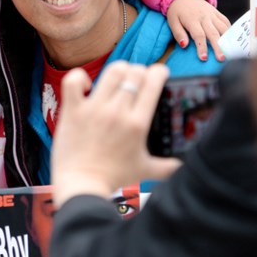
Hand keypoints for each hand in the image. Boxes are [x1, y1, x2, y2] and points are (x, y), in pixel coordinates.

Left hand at [51, 62, 180, 208]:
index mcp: (137, 123)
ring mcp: (93, 109)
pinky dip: (80, 78)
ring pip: (111, 71)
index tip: (158, 74)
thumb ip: (167, 167)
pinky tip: (87, 86)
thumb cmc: (113, 177)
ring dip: (118, 71)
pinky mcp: (73, 110)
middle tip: (137, 80)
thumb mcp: (145, 170)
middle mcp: (117, 112)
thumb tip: (184, 166)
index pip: (153, 81)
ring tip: (118, 80)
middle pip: (134, 72)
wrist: (82, 185)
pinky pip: (74, 80)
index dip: (159, 72)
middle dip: (140, 71)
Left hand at [165, 0, 230, 61]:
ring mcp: (212, 14)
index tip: (204, 58)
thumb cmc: (177, 11)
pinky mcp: (216, 12)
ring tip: (230, 51)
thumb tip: (184, 45)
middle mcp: (204, 17)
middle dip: (218, 47)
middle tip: (221, 59)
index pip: (199, 35)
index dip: (202, 47)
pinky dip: (230, 30)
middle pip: (213, 34)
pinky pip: (225, 21)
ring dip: (227, 40)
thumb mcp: (172, 21)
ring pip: (222, 27)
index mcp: (192, 20)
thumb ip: (178, 33)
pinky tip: (232, 40)